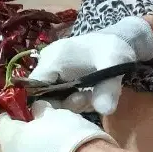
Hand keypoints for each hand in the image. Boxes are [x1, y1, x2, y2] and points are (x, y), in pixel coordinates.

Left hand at [0, 101, 116, 151]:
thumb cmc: (72, 138)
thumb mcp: (57, 114)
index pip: (1, 124)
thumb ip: (41, 112)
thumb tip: (36, 111)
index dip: (13, 120)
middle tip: (49, 144)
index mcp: (10, 139)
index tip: (25, 119)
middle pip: (14, 151)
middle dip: (27, 147)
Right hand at [29, 16, 152, 114]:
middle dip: (65, 104)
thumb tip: (104, 110)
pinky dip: (73, 97)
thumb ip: (108, 88)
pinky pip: (59, 92)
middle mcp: (46, 63)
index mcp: (53, 59)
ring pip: (52, 95)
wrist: (119, 40)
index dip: (47, 104)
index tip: (69, 111)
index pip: (34, 88)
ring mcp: (52, 67)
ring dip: (71, 102)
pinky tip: (89, 93)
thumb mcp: (114, 66)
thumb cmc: (114, 50)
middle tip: (86, 100)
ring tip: (91, 96)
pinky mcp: (58, 72)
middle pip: (43, 94)